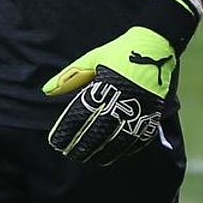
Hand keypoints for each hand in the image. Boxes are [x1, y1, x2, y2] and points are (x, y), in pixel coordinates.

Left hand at [43, 27, 175, 164]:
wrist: (156, 44)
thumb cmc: (119, 51)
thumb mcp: (91, 59)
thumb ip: (69, 76)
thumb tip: (46, 91)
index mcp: (104, 85)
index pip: (80, 114)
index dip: (67, 130)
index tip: (56, 142)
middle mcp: (122, 98)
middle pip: (98, 130)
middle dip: (82, 145)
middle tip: (70, 154)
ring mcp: (140, 107)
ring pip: (119, 138)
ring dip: (104, 151)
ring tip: (91, 159)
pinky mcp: (154, 111)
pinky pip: (141, 135)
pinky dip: (127, 147)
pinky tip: (117, 153)